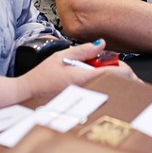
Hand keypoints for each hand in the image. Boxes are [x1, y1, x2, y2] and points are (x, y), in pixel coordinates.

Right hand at [21, 40, 138, 100]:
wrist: (26, 97)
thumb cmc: (40, 78)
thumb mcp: (61, 56)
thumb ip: (84, 50)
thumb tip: (101, 44)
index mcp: (84, 78)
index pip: (116, 73)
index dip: (125, 69)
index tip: (124, 66)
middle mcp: (88, 92)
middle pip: (117, 85)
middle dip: (121, 77)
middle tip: (116, 70)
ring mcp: (85, 102)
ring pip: (109, 92)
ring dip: (112, 83)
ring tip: (101, 75)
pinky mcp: (82, 108)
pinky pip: (99, 98)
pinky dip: (102, 90)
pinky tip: (92, 85)